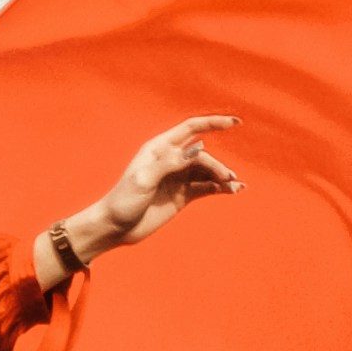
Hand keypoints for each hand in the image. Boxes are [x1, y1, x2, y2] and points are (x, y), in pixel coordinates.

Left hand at [90, 118, 238, 251]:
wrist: (115, 228)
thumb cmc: (124, 200)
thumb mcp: (145, 178)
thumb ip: (171, 162)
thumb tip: (199, 148)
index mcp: (160, 148)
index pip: (192, 128)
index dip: (214, 123)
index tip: (236, 122)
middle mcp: (171, 160)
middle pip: (202, 155)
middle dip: (216, 165)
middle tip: (226, 178)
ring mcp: (178, 178)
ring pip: (206, 172)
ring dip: (222, 177)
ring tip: (234, 186)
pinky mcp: (182, 196)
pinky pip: (205, 188)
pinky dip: (219, 189)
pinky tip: (231, 190)